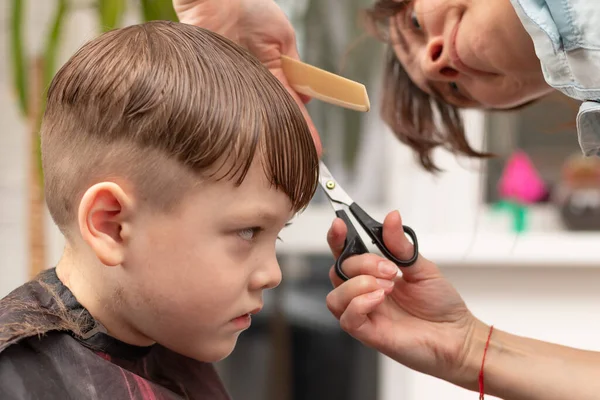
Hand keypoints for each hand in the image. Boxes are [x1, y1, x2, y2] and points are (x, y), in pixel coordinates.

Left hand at [173, 0, 320, 153]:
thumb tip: (306, 95)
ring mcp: (231, 87)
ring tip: (273, 164)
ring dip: (261, 141)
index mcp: (272, 74)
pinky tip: (240, 144)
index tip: (314, 150)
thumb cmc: (250, 7)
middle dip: (284, 144)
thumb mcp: (282, 37)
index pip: (290, 108)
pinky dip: (229, 126)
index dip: (303, 130)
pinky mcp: (208, 85)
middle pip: (270, 121)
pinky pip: (221, 110)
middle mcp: (252, 85)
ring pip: (248, 121)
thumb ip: (292, 66)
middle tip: (296, 166)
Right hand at [326, 210, 480, 383]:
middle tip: (390, 268)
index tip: (340, 225)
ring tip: (387, 288)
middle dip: (362, 263)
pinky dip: (360, 303)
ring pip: (335, 296)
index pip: (344, 255)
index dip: (337, 239)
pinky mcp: (368, 334)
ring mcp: (366, 314)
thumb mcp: (422, 267)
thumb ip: (401, 245)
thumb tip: (392, 218)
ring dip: (359, 285)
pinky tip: (380, 299)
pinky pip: (347, 317)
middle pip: (338, 271)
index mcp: (374, 275)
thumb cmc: (441, 305)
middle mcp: (365, 294)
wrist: (457, 336)